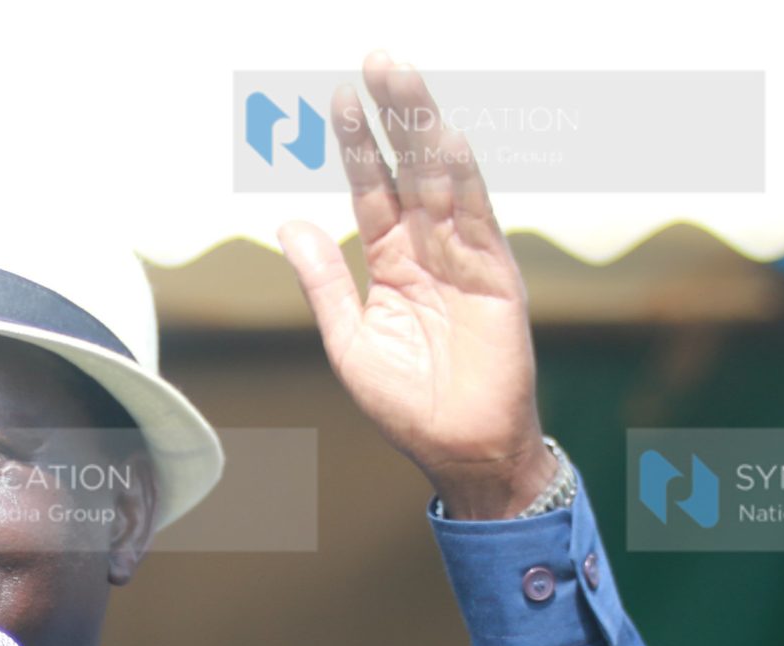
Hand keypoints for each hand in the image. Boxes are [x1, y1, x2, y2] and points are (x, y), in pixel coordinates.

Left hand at [276, 51, 554, 519]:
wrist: (461, 447)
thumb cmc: (405, 403)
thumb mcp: (348, 340)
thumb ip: (324, 281)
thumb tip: (287, 224)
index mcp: (392, 262)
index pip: (372, 189)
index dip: (357, 145)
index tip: (337, 99)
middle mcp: (430, 249)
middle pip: (410, 168)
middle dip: (394, 116)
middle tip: (378, 59)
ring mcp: (465, 257)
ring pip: (444, 181)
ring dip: (425, 131)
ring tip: (404, 82)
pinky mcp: (496, 276)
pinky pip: (478, 221)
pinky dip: (463, 183)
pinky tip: (445, 144)